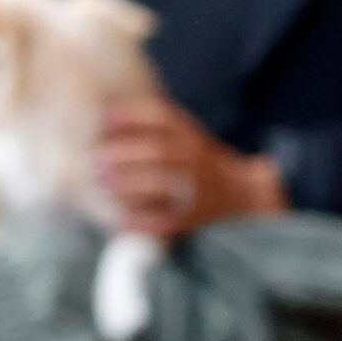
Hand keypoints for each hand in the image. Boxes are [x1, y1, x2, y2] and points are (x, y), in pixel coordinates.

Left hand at [93, 96, 282, 239]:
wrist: (246, 195)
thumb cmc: (203, 163)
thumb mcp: (188, 136)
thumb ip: (157, 128)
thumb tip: (104, 117)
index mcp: (192, 136)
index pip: (162, 119)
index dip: (131, 116)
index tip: (103, 119)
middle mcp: (196, 159)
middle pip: (158, 151)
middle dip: (123, 154)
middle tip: (95, 159)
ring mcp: (197, 189)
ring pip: (160, 183)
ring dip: (127, 183)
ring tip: (101, 183)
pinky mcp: (193, 218)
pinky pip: (164, 222)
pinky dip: (141, 223)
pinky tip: (118, 223)